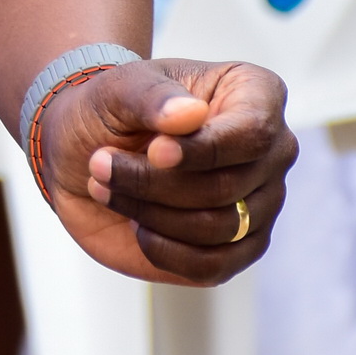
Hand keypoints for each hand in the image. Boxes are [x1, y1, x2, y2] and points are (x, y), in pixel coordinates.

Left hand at [34, 59, 295, 284]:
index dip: (202, 150)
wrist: (85, 154)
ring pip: (220, 228)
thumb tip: (189, 115)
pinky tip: (136, 225)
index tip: (153, 150)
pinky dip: (165, 251)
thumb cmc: (110, 111)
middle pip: (228, 186)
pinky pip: (214, 266)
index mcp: (256, 94)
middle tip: (101, 165)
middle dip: (154, 182)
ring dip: (151, 213)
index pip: (252, 132)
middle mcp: (270, 151)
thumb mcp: (119, 88)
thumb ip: (153, 97)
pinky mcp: (237, 248)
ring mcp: (259, 203)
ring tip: (106, 188)